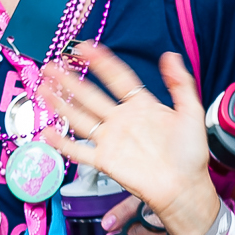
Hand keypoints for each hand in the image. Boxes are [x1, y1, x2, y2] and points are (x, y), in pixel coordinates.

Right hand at [40, 45, 220, 234]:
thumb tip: (170, 55)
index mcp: (141, 106)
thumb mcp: (191, 112)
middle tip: (52, 65)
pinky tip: (46, 132)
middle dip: (69, 79)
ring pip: (79, 117)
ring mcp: (111, 140)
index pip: (117, 78)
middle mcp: (122, 120)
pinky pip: (79, 150)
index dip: (101, 62)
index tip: (86, 47)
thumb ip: (181, 83)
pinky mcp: (105, 161)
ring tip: (43, 88)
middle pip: (90, 95)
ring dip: (61, 103)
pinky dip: (62, 142)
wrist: (185, 187)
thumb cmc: (190, 154)